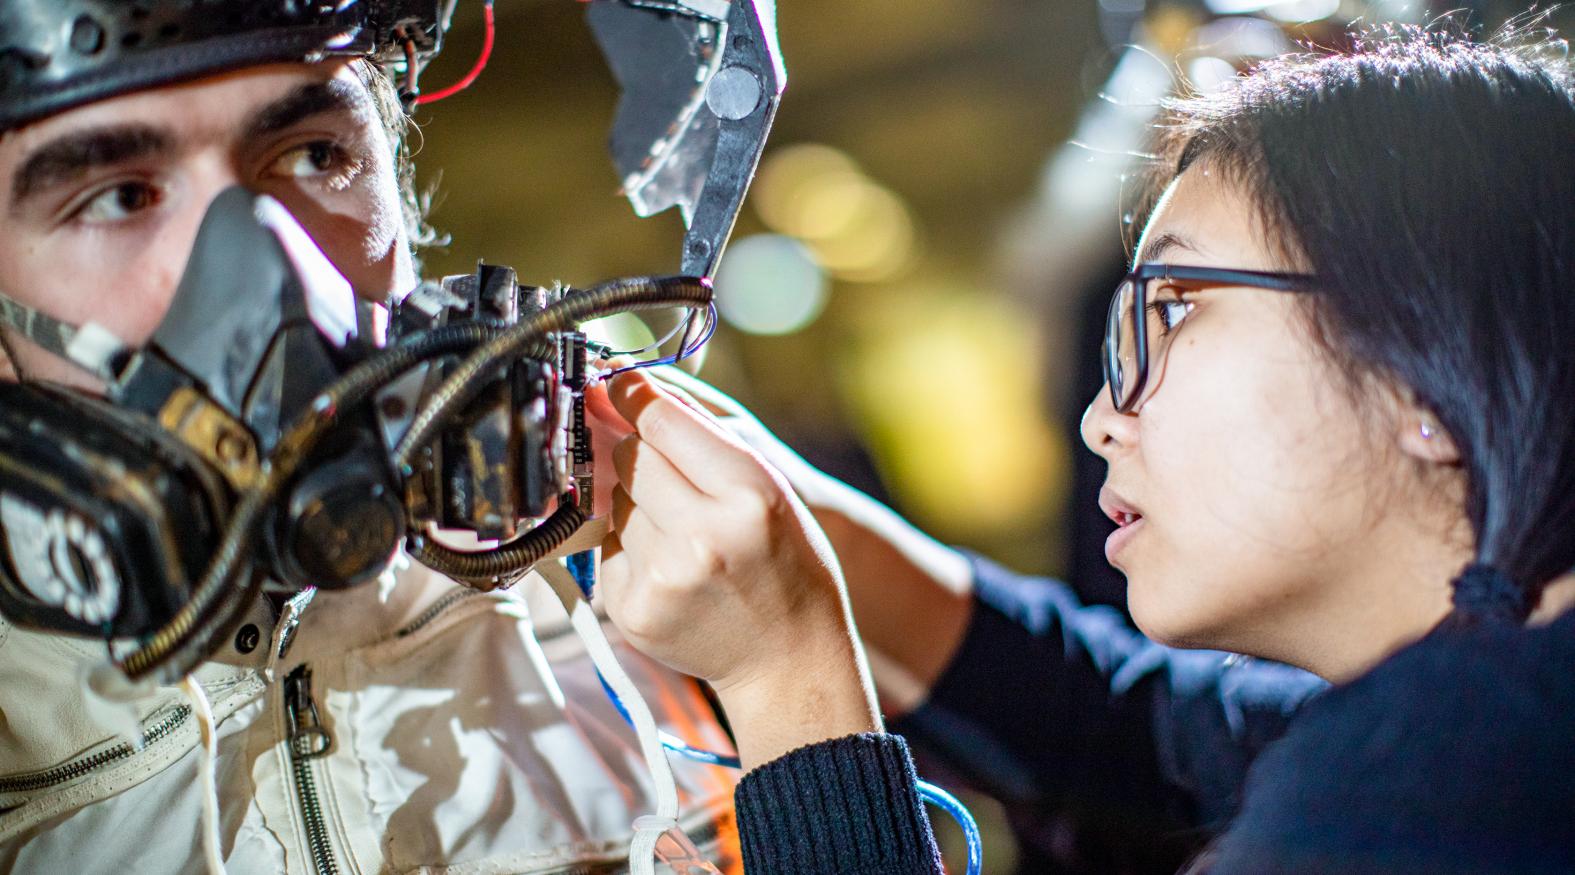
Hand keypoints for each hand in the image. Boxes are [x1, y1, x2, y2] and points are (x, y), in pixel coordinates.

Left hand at [588, 369, 880, 768]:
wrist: (788, 659)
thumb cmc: (785, 564)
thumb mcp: (769, 489)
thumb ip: (702, 439)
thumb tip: (627, 387)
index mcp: (750, 495)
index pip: (662, 421)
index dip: (633, 394)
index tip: (619, 384)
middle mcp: (704, 536)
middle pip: (630, 456)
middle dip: (639, 452)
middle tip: (669, 475)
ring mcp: (663, 577)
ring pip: (614, 500)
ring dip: (635, 504)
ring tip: (681, 534)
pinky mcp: (631, 609)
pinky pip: (607, 546)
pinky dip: (628, 547)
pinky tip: (668, 567)